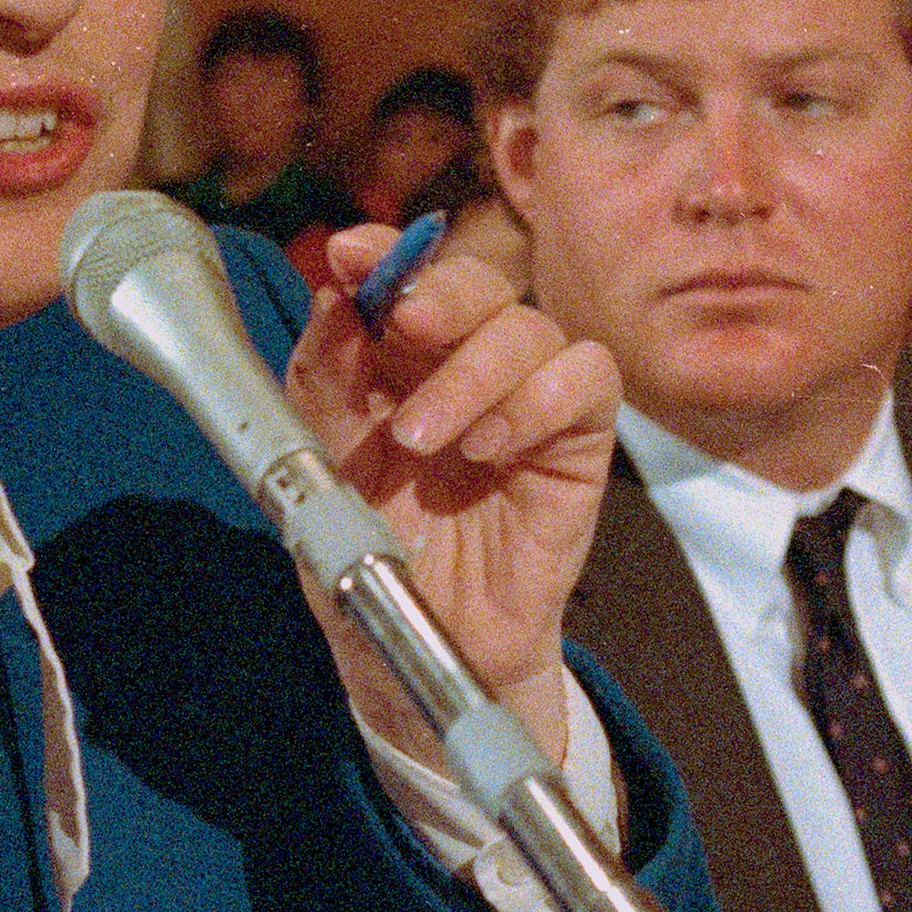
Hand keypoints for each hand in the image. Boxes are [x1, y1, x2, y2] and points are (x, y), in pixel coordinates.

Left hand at [283, 220, 619, 762]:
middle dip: (439, 290)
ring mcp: (525, 401)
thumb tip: (331, 299)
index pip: (403, 279)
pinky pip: (587, 381)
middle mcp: (464, 368)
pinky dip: (540, 398)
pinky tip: (493, 446)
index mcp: (396, 362)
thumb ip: (325, 387)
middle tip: (407, 320)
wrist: (419, 657)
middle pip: (476, 284)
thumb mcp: (326, 472)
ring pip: (529, 328)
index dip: (383, 254)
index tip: (351, 254)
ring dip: (473, 370)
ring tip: (425, 437)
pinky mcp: (577, 444)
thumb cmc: (378, 559)